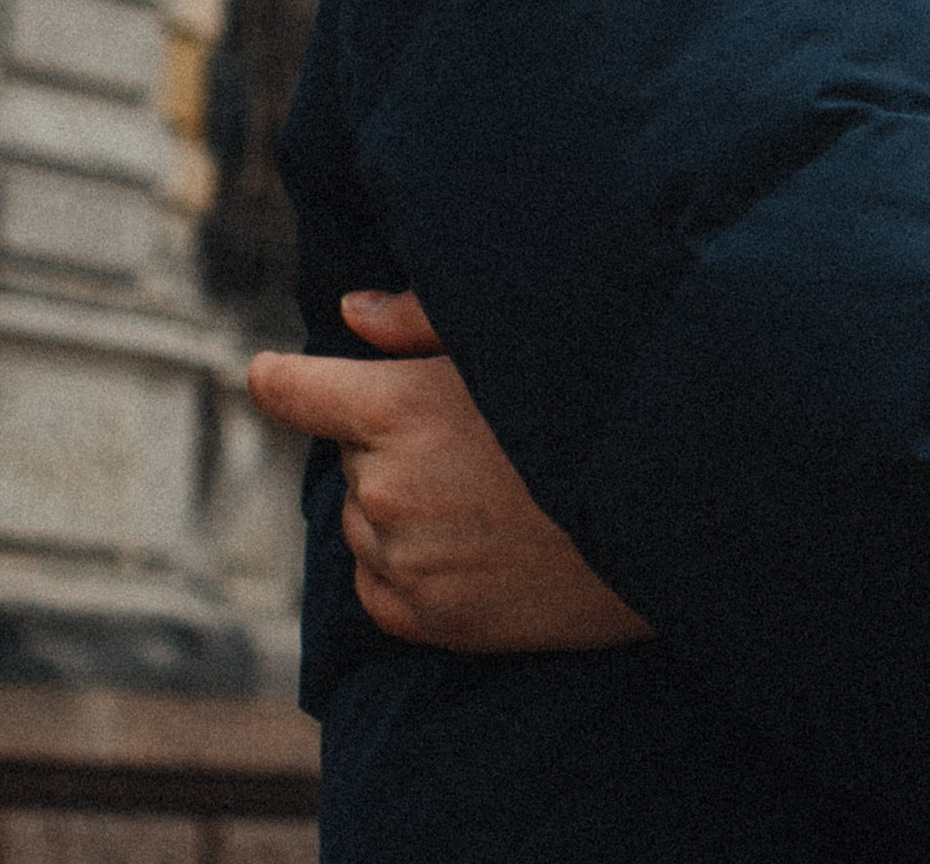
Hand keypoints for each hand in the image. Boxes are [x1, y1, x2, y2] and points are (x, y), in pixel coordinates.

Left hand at [245, 291, 653, 654]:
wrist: (662, 523)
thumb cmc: (591, 410)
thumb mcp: (511, 343)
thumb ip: (418, 319)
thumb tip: (348, 312)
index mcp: (397, 407)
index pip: (300, 392)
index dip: (281, 380)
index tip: (265, 375)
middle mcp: (384, 485)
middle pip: (350, 452)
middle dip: (388, 437)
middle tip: (467, 433)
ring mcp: (400, 558)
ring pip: (362, 518)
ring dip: (397, 501)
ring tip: (482, 490)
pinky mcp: (421, 619)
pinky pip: (376, 583)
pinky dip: (403, 562)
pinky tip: (471, 540)